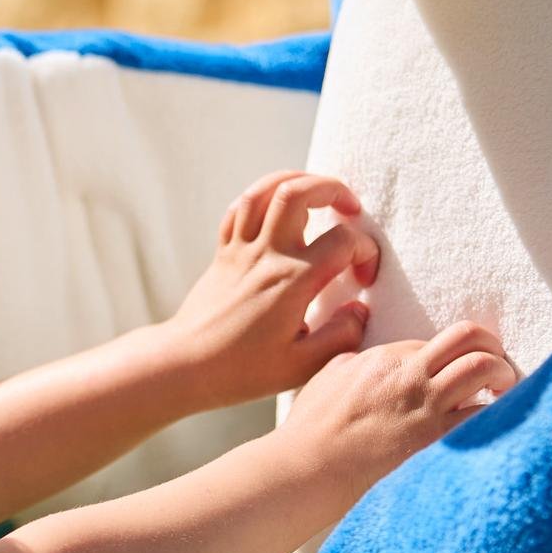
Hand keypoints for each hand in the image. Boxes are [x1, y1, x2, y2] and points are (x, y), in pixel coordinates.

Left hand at [162, 171, 381, 408]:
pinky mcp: (222, 254)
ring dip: (296, 182)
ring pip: (263, 191)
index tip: (363, 277)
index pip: (342, 241)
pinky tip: (277, 211)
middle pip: (297, 192)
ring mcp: (239, 250)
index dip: (366, 251)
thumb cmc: (242, 370)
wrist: (185, 365)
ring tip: (318, 195)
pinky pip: (238, 209)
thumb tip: (359, 309)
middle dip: (332, 188)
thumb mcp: (302, 366)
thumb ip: (341, 336)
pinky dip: (262, 198)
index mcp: (292, 281)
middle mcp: (265, 256)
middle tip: (350, 208)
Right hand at [282, 320, 518, 495]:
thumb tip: (366, 359)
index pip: (435, 343)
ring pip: (484, 367)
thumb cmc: (310, 431)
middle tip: (498, 364)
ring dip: (504, 374)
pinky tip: (498, 423)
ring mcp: (425, 405)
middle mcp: (409, 374)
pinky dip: (499, 416)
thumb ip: (352, 363)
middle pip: (470, 337)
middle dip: (493, 346)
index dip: (450, 356)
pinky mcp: (437, 438)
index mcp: (383, 358)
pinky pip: (485, 417)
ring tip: (505, 390)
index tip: (455, 373)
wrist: (308, 469)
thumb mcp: (326, 380)